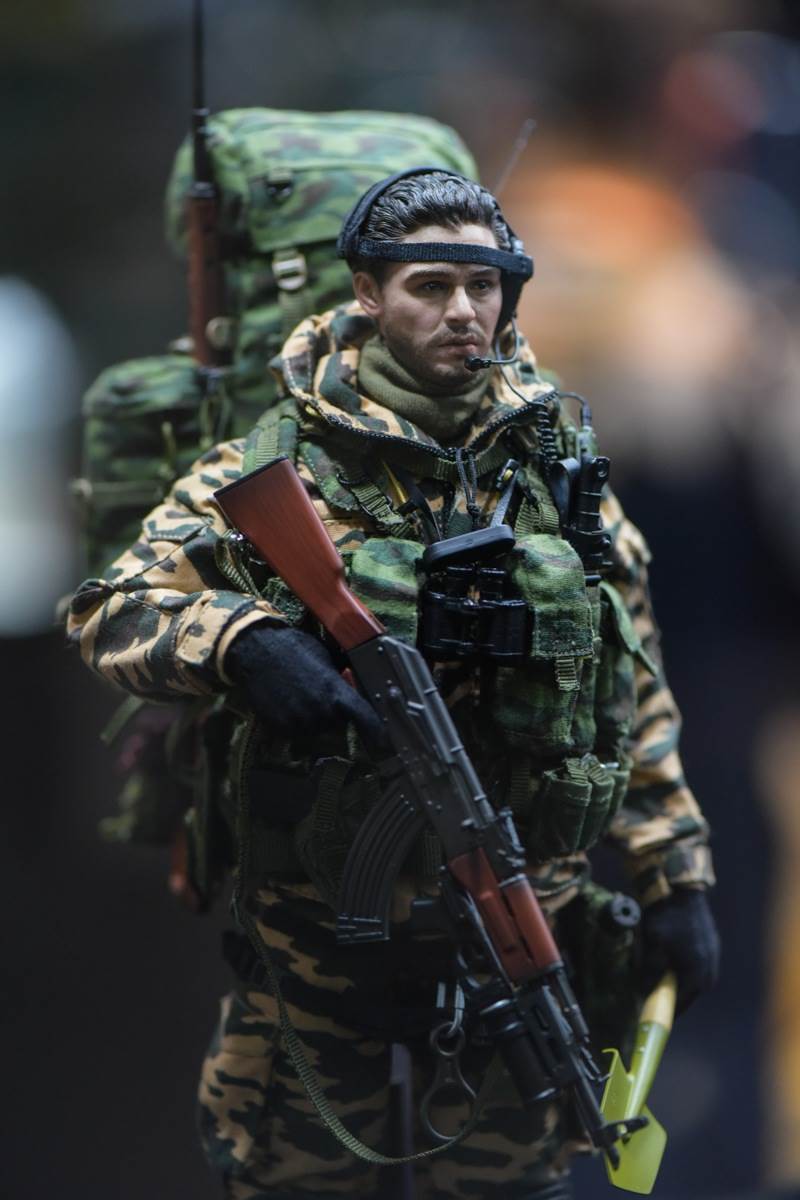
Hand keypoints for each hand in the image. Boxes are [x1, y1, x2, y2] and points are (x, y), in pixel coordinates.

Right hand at [226, 624, 384, 745]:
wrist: (255, 650)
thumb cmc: (293, 647)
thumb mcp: (326, 656)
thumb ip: (343, 677)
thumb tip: (359, 685)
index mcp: (336, 692)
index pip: (365, 718)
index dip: (378, 733)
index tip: (386, 744)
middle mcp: (320, 712)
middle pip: (338, 724)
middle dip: (334, 712)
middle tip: (318, 691)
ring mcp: (299, 723)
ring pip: (316, 729)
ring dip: (313, 717)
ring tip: (299, 693)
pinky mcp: (280, 728)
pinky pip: (296, 731)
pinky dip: (294, 720)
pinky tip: (286, 700)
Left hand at [640, 887, 719, 1013]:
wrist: (683, 890)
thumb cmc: (667, 917)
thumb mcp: (653, 945)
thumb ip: (650, 971)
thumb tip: (644, 991)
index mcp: (697, 975)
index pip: (679, 1004)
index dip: (663, 1010)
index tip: (649, 1014)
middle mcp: (709, 971)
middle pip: (687, 994)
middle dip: (670, 996)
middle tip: (652, 995)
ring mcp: (713, 959)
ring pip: (692, 980)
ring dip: (676, 981)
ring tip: (659, 976)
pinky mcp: (712, 947)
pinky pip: (696, 967)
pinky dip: (683, 968)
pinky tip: (670, 960)